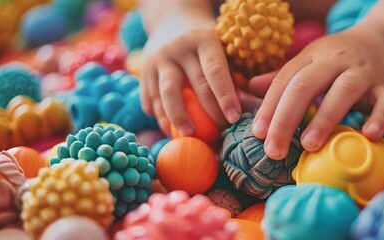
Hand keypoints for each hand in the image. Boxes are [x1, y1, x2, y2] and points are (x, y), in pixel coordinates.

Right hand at [140, 12, 240, 135]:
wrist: (172, 19)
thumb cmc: (206, 41)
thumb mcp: (220, 45)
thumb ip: (230, 72)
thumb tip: (240, 107)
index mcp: (202, 40)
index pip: (215, 71)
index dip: (225, 96)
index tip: (234, 117)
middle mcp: (177, 49)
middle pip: (192, 85)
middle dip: (206, 113)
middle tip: (218, 133)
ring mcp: (157, 60)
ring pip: (165, 94)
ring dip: (177, 119)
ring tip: (188, 135)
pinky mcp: (143, 72)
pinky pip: (151, 99)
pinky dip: (161, 117)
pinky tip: (172, 130)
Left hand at [250, 23, 383, 159]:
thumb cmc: (343, 58)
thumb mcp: (312, 61)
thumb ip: (284, 77)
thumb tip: (250, 89)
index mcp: (313, 56)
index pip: (286, 79)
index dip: (269, 106)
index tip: (258, 133)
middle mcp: (337, 61)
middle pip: (306, 85)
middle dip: (286, 118)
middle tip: (274, 149)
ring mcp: (365, 72)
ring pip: (344, 91)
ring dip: (325, 118)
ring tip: (309, 145)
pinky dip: (380, 118)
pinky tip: (368, 135)